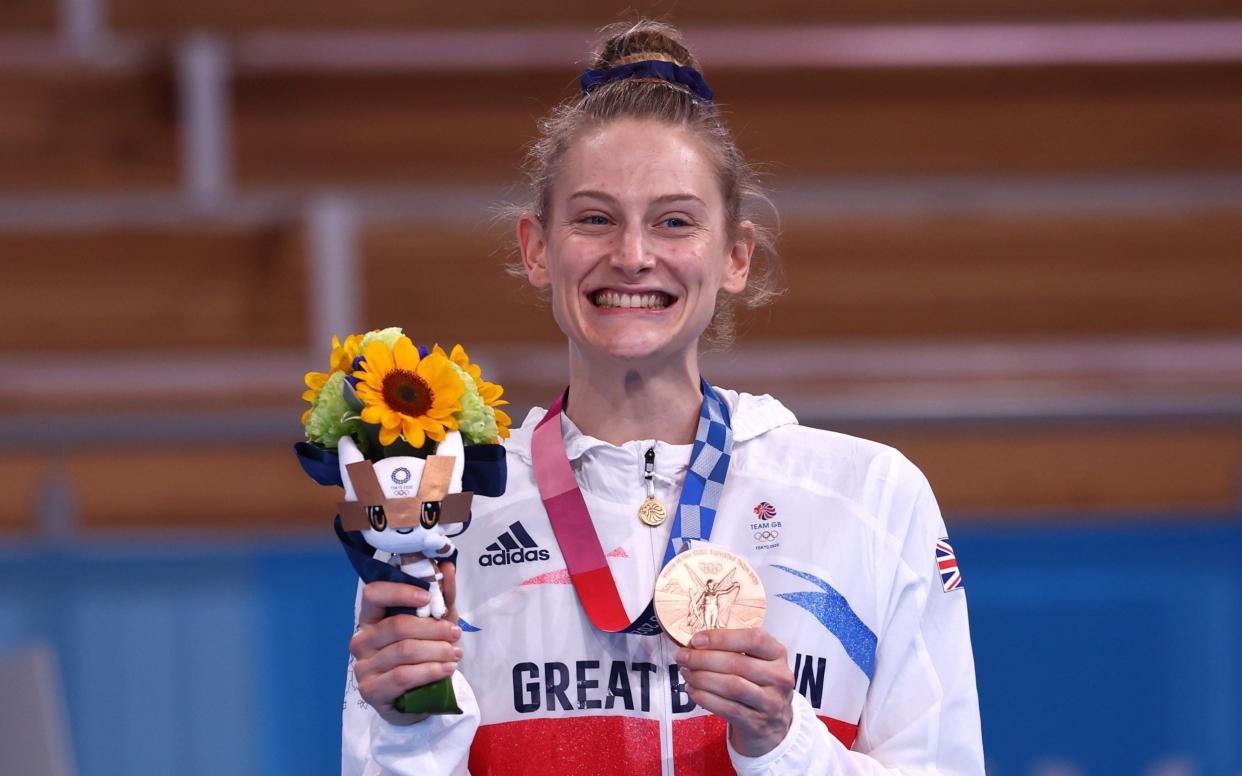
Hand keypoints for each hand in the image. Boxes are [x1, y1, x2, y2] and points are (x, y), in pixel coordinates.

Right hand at [349, 562, 460, 724]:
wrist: (415, 700)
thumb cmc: (422, 655)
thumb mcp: (436, 624)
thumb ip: (442, 598)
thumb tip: (447, 567)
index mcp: (371, 618)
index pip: (373, 594)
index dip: (400, 591)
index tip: (427, 597)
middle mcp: (361, 640)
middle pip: (397, 626)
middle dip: (433, 629)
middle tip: (455, 633)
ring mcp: (362, 667)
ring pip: (404, 651)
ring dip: (437, 650)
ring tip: (456, 653)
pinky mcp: (370, 691)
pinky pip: (403, 676)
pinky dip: (431, 670)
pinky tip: (447, 669)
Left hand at [674, 627, 795, 756]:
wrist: (774, 726)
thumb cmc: (758, 685)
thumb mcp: (758, 663)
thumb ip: (734, 650)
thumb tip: (694, 644)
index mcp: (778, 654)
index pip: (754, 639)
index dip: (722, 637)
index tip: (696, 639)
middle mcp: (779, 677)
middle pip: (738, 663)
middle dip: (703, 659)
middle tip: (682, 657)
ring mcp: (771, 702)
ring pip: (731, 686)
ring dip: (702, 678)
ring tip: (686, 673)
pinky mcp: (758, 723)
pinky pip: (726, 708)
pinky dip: (705, 698)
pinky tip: (693, 691)